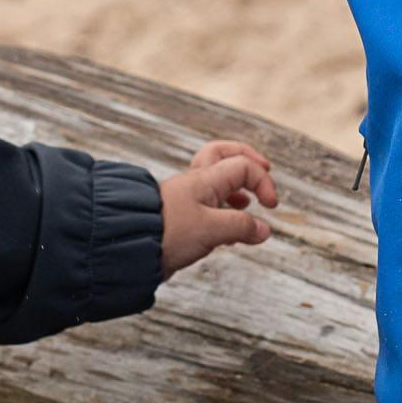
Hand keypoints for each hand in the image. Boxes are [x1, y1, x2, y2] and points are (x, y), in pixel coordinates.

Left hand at [159, 141, 278, 279]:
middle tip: (265, 169)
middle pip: (224, 155)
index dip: (262, 182)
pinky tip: (229, 229)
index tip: (271, 206)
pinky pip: (208, 204)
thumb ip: (240, 227)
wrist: (130, 247)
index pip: (244, 166)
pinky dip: (224, 210)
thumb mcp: (210, 230)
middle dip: (247, 159)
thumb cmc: (166, 233)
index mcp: (205, 179)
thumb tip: (264, 230)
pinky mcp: (183, 217)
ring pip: (216, 180)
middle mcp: (197, 184)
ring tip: (248, 204)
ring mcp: (188, 199)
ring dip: (236, 188)